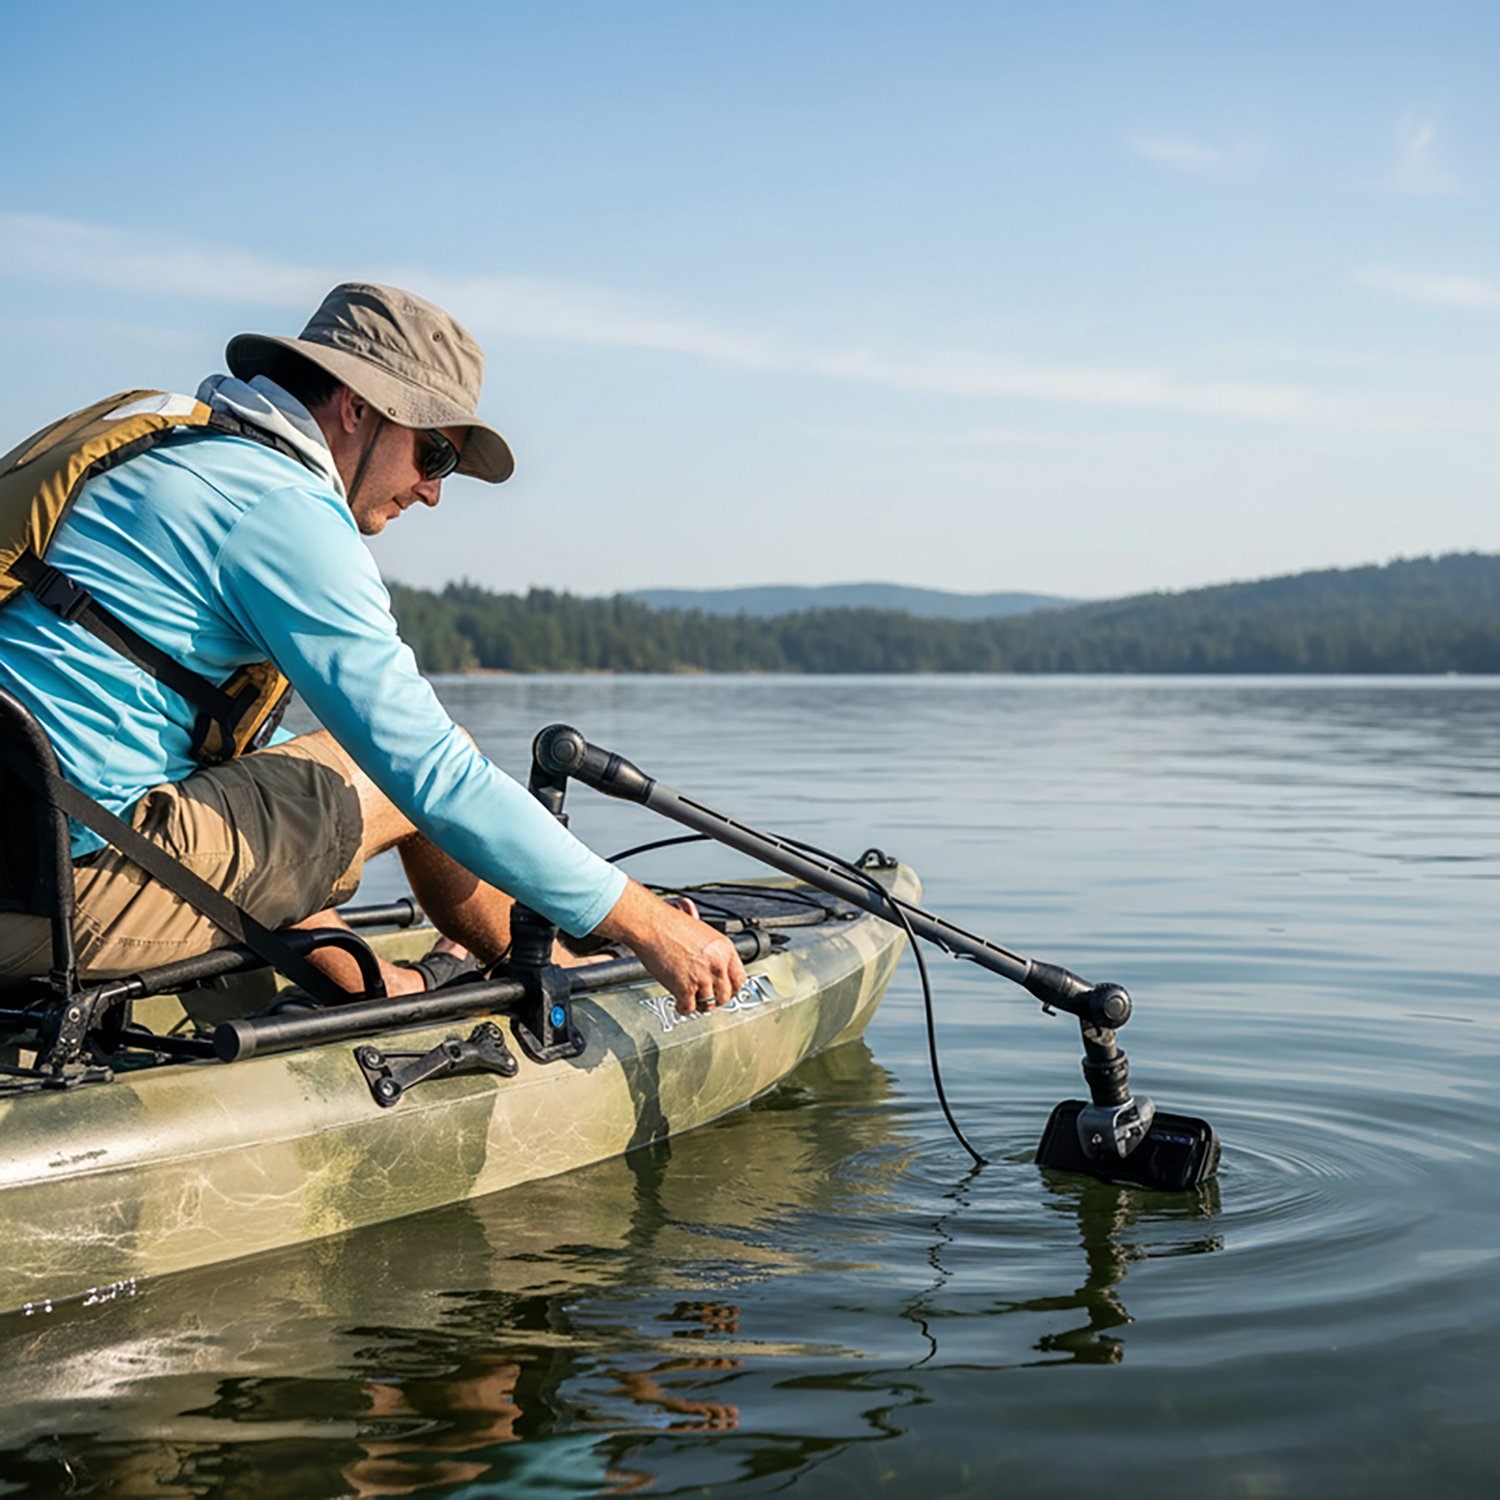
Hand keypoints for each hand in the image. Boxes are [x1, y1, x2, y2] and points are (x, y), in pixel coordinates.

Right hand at [594, 879, 747, 1015]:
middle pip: (726, 995)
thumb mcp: (701, 932)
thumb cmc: (669, 924)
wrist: (651, 925)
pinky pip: (689, 1008)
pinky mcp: (685, 988)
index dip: (732, 989)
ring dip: (698, 1004)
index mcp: (724, 949)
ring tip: (690, 999)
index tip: (725, 992)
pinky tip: (679, 1002)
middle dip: (715, 999)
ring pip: (709, 1004)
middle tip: (706, 998)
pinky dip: (683, 1008)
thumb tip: (713, 964)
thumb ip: (712, 951)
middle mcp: (717, 964)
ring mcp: (702, 977)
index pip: (740, 979)